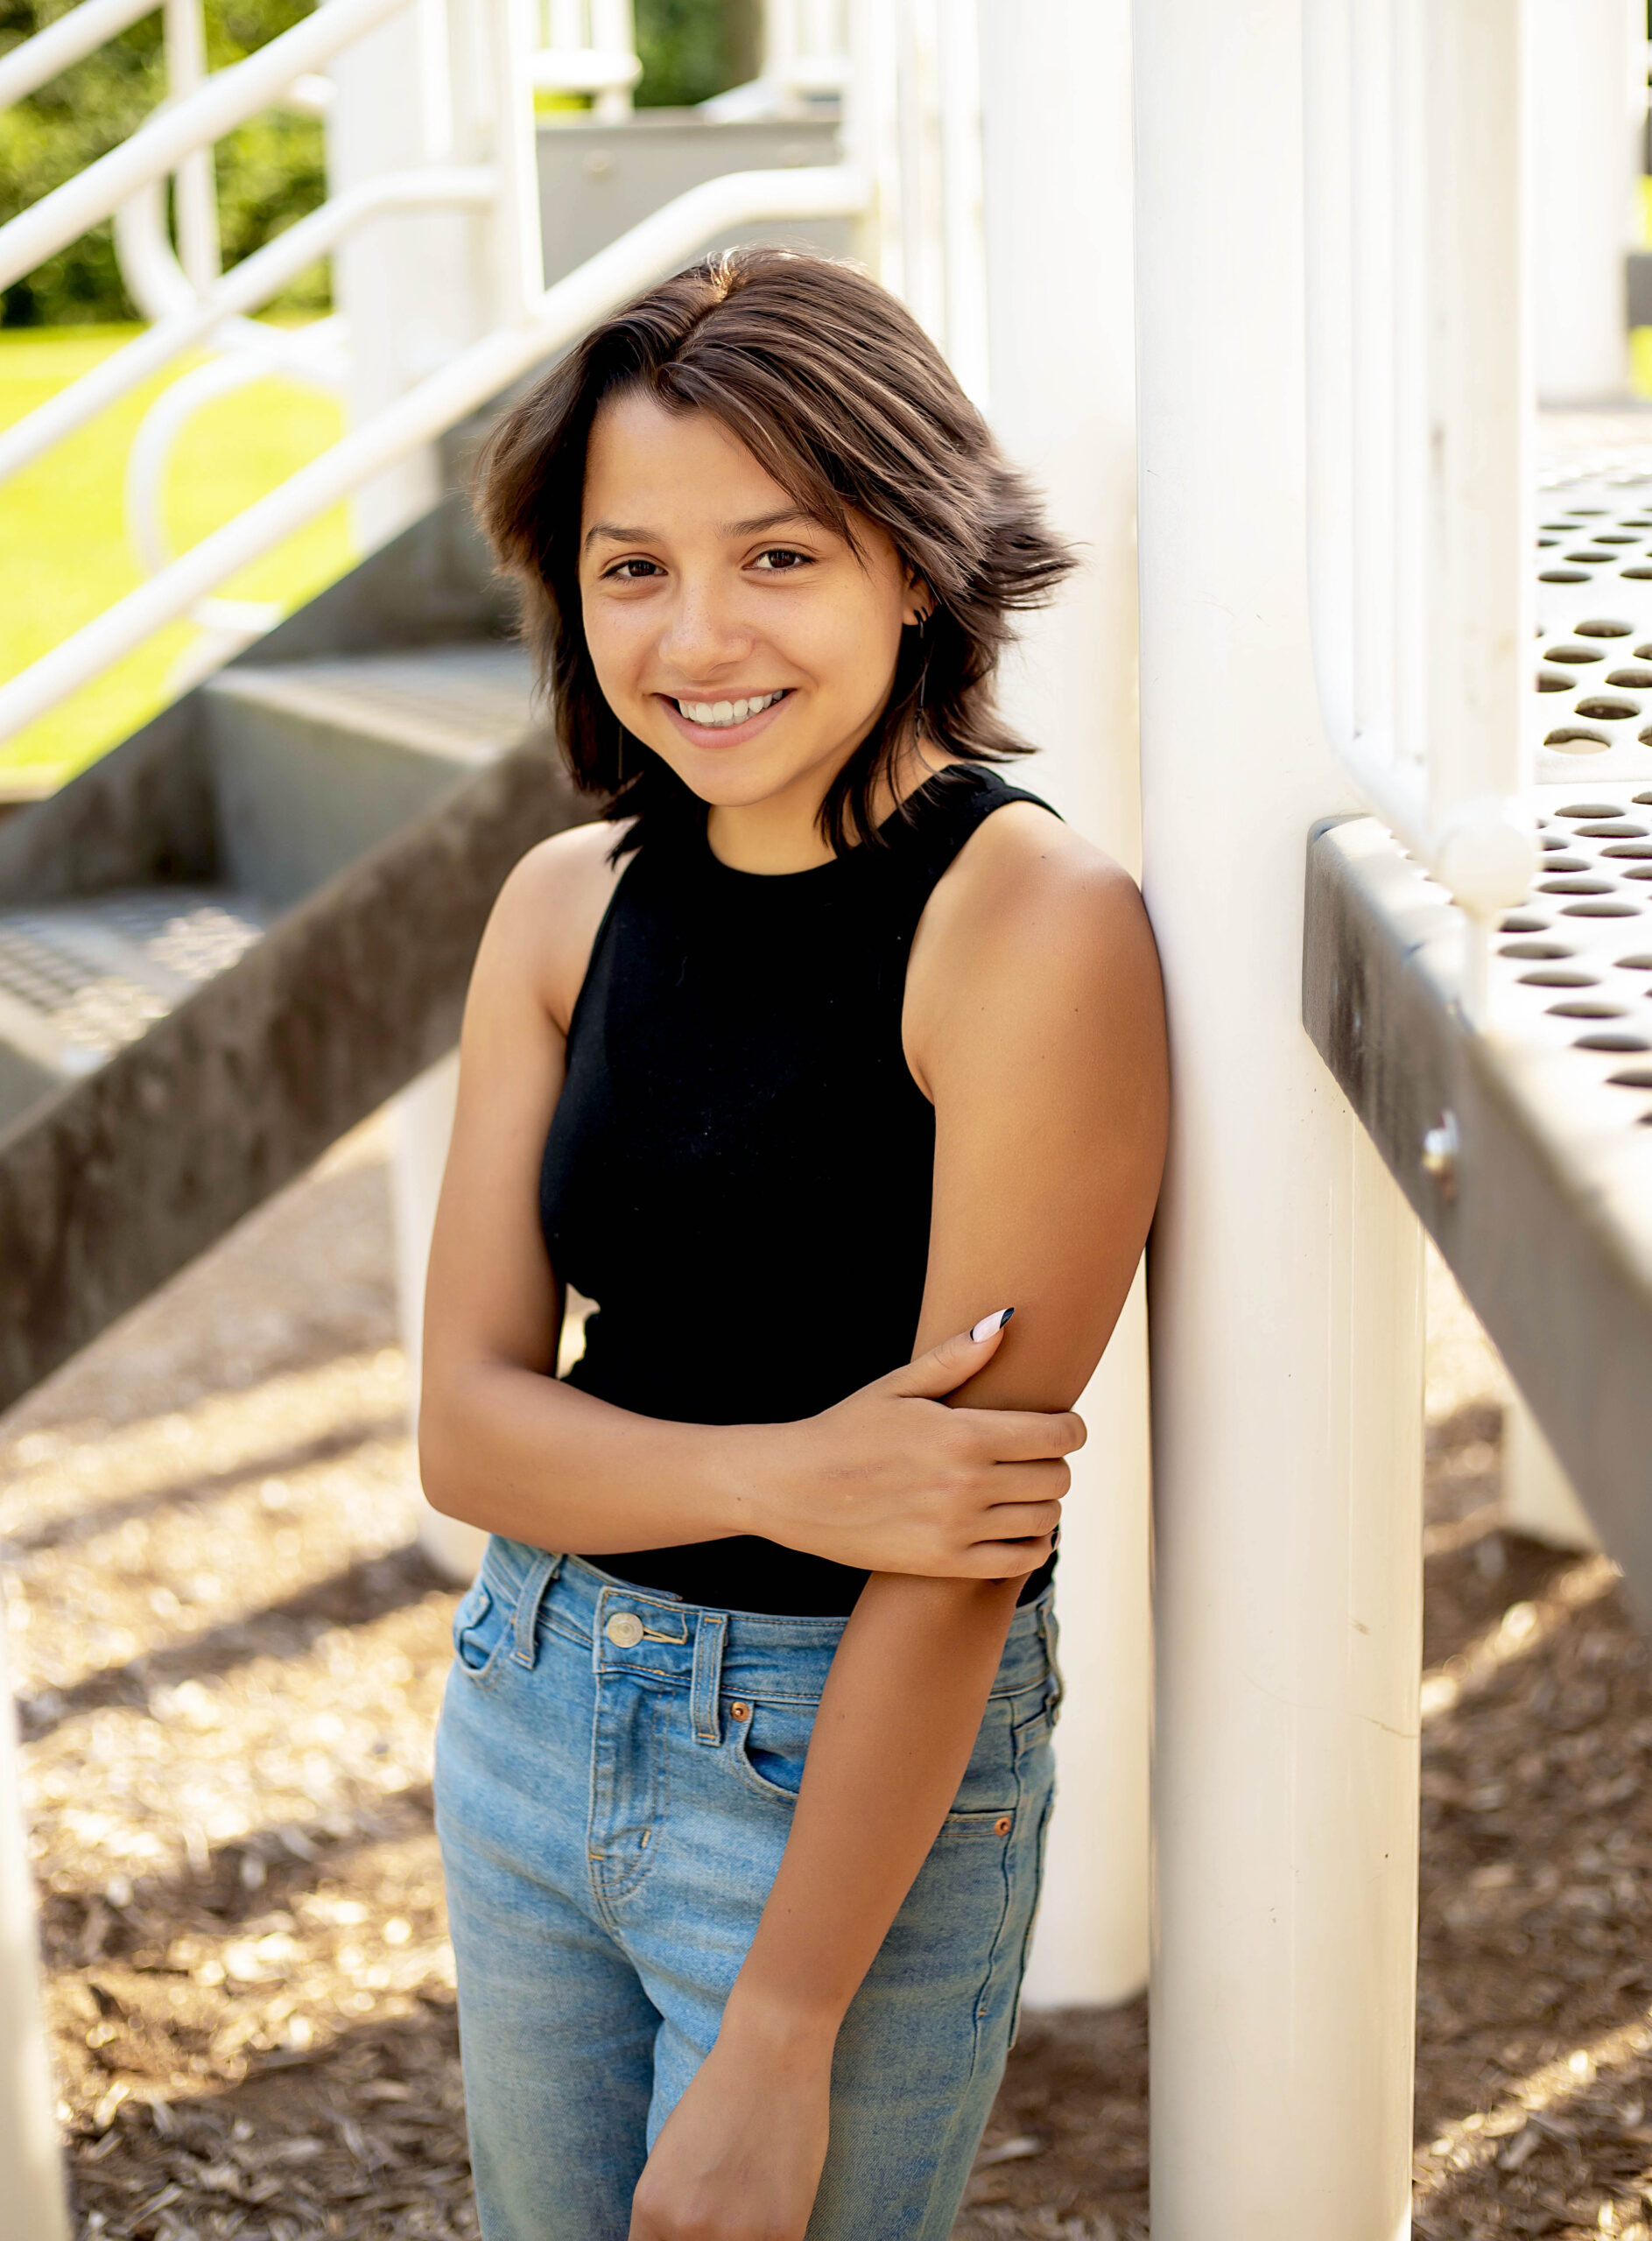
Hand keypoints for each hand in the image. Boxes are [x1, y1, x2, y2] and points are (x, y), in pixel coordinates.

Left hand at [628, 2014, 831, 2240]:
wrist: (772, 2054)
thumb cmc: (719, 2095)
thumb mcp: (669, 2155)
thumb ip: (669, 2210)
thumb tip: (677, 2239)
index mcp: (652, 2208)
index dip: (674, 2240)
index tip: (690, 2230)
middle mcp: (686, 2229)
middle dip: (707, 2238)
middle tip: (725, 2205)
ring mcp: (736, 2236)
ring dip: (743, 2237)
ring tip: (752, 2199)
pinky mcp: (783, 2233)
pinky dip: (774, 2233)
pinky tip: (777, 2196)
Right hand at [750, 1312, 1084, 1577]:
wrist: (794, 1489)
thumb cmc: (847, 1429)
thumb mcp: (898, 1386)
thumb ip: (957, 1357)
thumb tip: (1006, 1320)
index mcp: (962, 1435)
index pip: (1057, 1435)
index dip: (1071, 1428)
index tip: (1061, 1426)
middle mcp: (967, 1485)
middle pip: (1057, 1478)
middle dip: (1054, 1463)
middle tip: (1033, 1456)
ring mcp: (958, 1529)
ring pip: (1046, 1519)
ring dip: (1044, 1502)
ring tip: (1020, 1489)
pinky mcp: (946, 1564)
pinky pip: (1021, 1560)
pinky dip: (1032, 1544)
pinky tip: (1015, 1526)